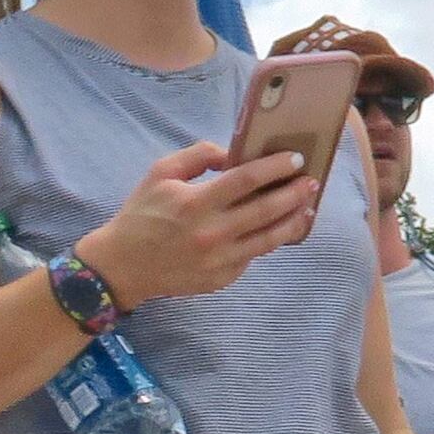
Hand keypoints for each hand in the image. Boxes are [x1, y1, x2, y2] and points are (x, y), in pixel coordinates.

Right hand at [74, 141, 325, 310]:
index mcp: (195, 203)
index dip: (275, 167)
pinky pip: (253, 256)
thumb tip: (232, 154)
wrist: (122, 266)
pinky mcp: (222, 278)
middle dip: (295, 193)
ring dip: (293, 221)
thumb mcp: (160, 173)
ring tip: (308, 208)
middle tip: (310, 181)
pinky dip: (270, 241)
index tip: (295, 159)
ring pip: (270, 239)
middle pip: (267, 209)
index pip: (247, 179)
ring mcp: (219, 259)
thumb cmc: (141, 215)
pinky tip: (280, 229)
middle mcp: (211, 233)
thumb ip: (198, 156)